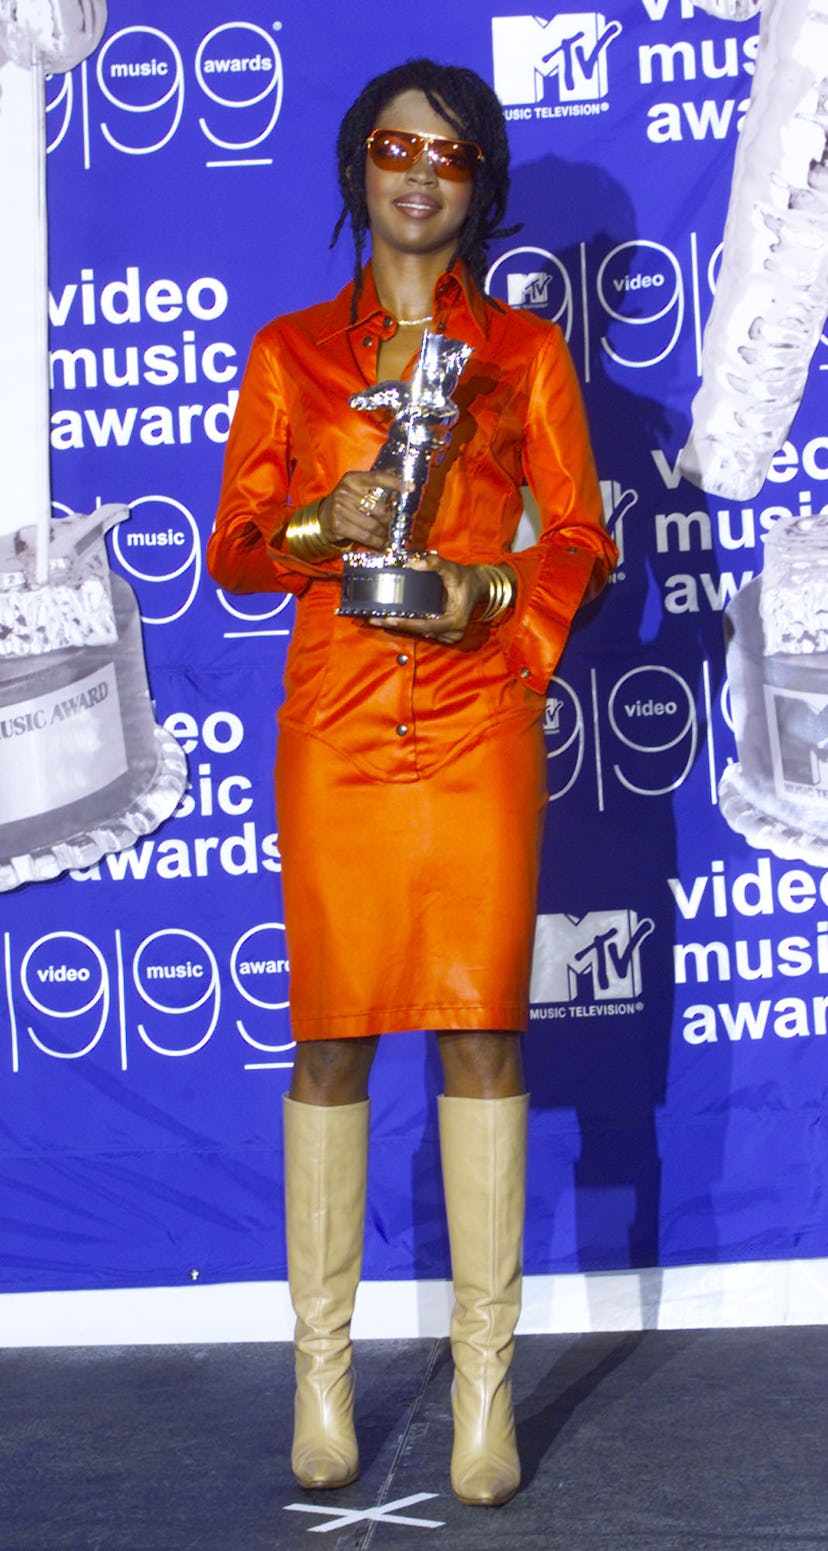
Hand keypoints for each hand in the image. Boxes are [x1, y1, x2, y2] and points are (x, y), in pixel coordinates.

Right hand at [318, 471, 400, 551]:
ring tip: (389, 538)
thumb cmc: (346, 502)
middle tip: (395, 526)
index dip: (395, 483)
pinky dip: (376, 542)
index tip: (410, 488)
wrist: (322, 517)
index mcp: (353, 479)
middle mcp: (345, 491)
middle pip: (379, 509)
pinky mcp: (338, 525)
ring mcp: (340, 508)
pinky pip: (364, 536)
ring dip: (384, 534)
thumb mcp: (357, 488)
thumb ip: (377, 482)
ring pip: (373, 525)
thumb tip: (400, 474)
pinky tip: (382, 544)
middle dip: (390, 520)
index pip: (378, 478)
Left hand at [367, 555, 489, 644]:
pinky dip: (408, 625)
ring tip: (377, 619)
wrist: (478, 586)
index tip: (388, 620)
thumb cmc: (465, 578)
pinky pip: (423, 630)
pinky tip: (391, 619)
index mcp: (455, 620)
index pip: (426, 625)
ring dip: (400, 626)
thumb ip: (434, 564)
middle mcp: (452, 633)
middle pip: (419, 631)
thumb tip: (413, 564)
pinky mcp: (443, 635)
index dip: (406, 624)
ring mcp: (448, 636)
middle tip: (373, 619)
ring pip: (419, 632)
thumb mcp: (452, 568)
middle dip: (396, 626)